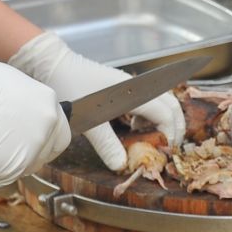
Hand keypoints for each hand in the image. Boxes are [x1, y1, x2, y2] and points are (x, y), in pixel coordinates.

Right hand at [0, 50, 70, 188]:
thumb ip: (23, 100)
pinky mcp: (14, 168)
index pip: (59, 128)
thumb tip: (18, 110)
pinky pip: (0, 180)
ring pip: (26, 168)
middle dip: (33, 155)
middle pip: (49, 151)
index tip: (31, 140)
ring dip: (6, 166)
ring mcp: (33, 148)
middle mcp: (46, 125)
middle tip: (10, 155)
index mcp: (47, 102)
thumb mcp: (7, 82)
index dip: (46, 137)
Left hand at [9, 31, 184, 170]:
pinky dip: (152, 115)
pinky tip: (137, 127)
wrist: (55, 65)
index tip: (167, 152)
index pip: (166, 113)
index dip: (172, 133)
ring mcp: (131, 86)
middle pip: (171, 104)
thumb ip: (106, 144)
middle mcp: (138, 86)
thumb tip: (121, 166)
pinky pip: (148, 101)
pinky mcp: (123, 88)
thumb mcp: (88, 121)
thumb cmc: (72, 87)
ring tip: (156, 139)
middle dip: (176, 126)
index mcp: (134, 92)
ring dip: (165, 120)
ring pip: (162, 101)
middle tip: (170, 148)